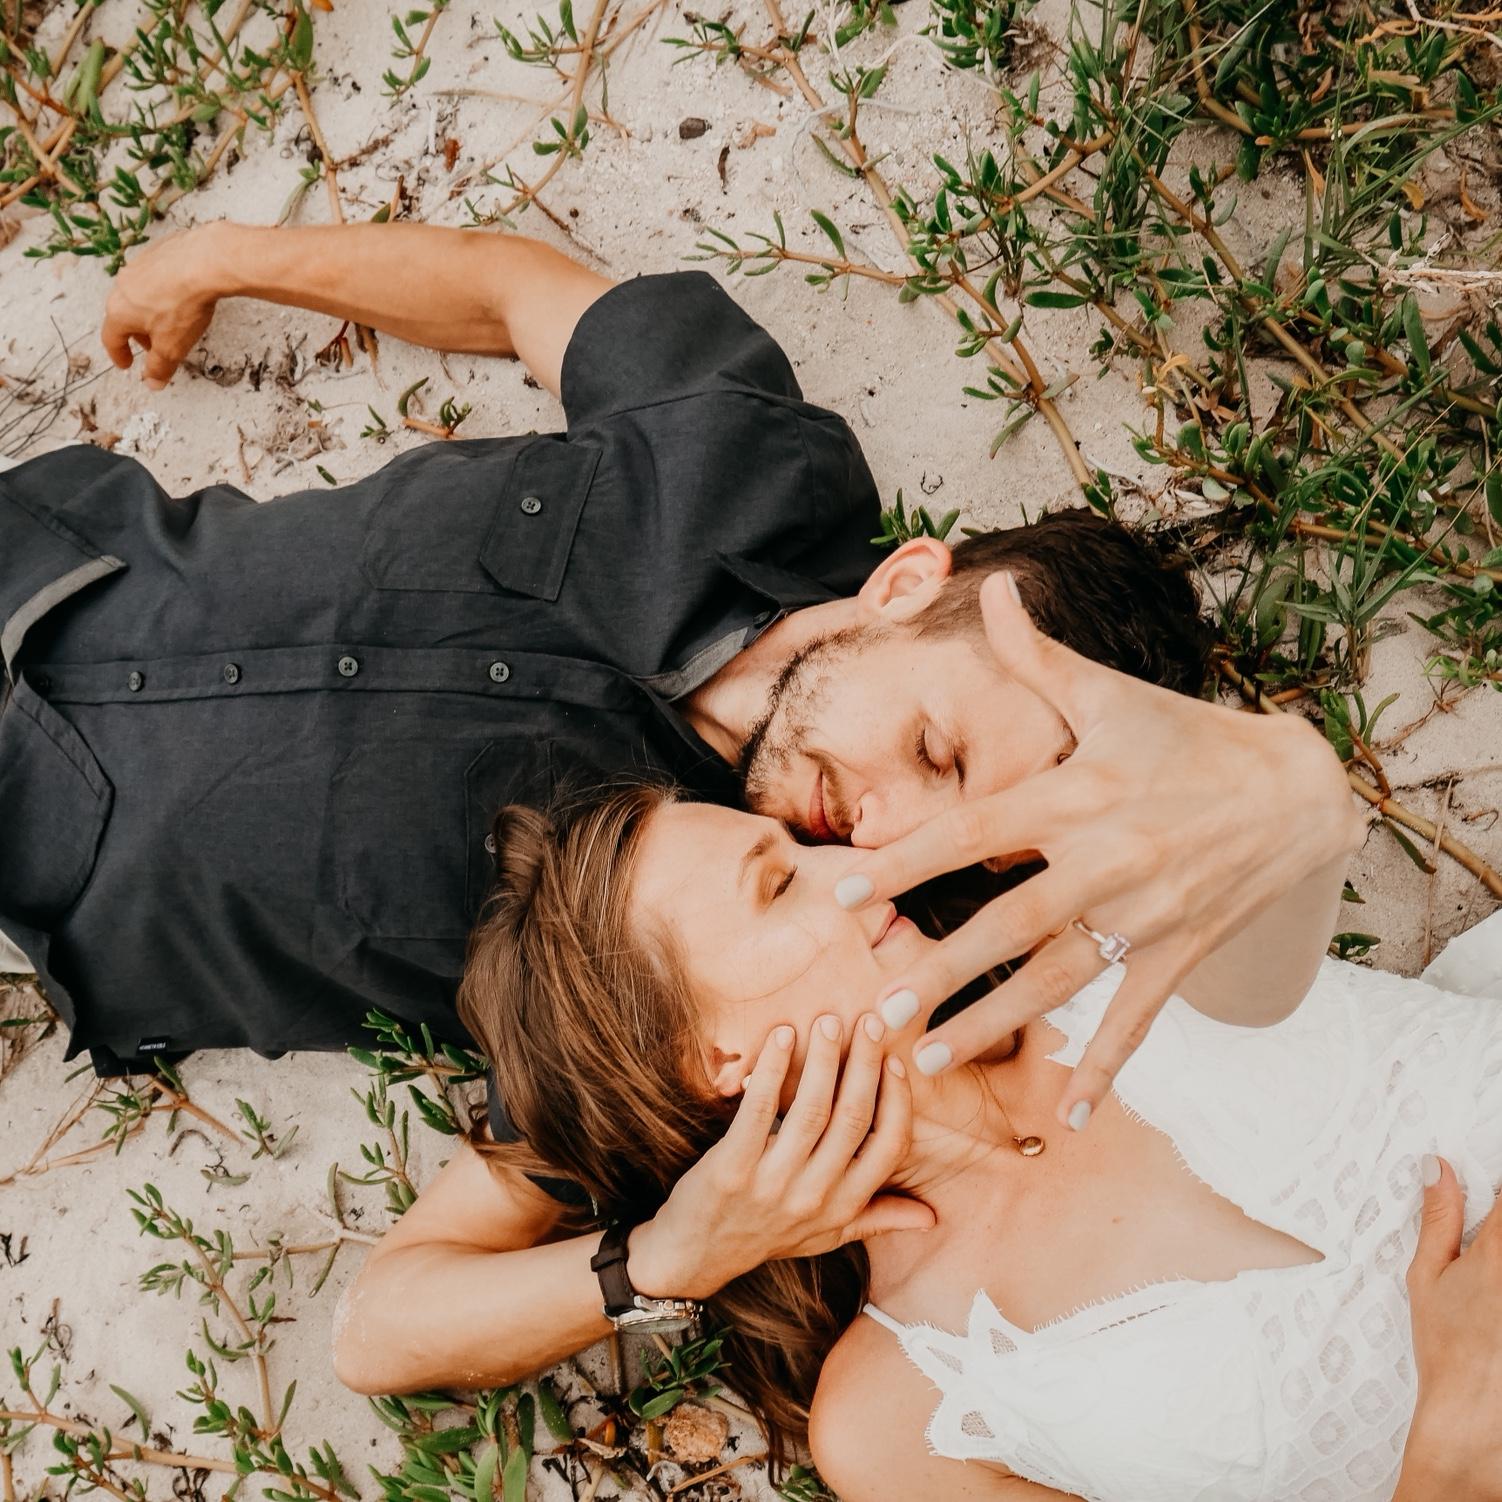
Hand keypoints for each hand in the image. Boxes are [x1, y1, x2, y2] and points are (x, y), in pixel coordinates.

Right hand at [100, 222, 233, 388]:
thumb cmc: (184, 305)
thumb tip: (152, 383)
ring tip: (169, 322)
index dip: (119, 355)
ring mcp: (138, 265)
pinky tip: (180, 297)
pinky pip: (156, 278)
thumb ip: (159, 367)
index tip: (126, 364)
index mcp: (119, 311)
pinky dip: (163, 292)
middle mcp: (122, 286)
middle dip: (138, 335)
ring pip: (139, 295)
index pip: (111, 338)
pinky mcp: (157, 252)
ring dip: (150, 312)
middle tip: (153, 347)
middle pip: (124, 316)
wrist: (204, 261)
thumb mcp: (172, 347)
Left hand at [627, 1013, 932, 1300]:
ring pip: (811, 1110)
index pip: (889, 1149)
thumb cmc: (766, 1235)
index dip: (897, 1102)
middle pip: (852, 1119)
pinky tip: (782, 1037)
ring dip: (823, 1060)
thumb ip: (877, 1218)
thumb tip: (931, 1216)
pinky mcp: (732, 1168)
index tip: (895, 1061)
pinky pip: (759, 1110)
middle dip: (863, 1065)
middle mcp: (814, 1196)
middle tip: (868, 1022)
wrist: (696, 1254)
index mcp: (842, 1207)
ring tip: (828, 1022)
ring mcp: (772, 1183)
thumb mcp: (826, 1234)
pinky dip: (773, 1070)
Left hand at [836, 570, 1363, 1128]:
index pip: (974, 833)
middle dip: (945, 970)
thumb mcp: (1112, 694)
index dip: (906, 862)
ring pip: (1061, 979)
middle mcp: (1109, 858)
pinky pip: (1138, 1017)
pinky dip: (1106, 1068)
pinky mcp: (1180, 950)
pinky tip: (1068, 1115)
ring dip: (997, 1024)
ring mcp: (1148, 912)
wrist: (1298, 788)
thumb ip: (1037, 656)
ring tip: (932, 1060)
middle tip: (883, 1010)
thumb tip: (992, 584)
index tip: (841, 892)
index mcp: (1078, 795)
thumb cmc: (1185, 736)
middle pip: (1012, 923)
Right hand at [1396, 1155, 1501, 1499]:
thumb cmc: (1447, 1346)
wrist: (1475, 1411)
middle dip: (1499, 1232)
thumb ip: (1439, 1217)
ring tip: (1489, 1291)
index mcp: (1499, 1251)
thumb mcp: (1427, 1275)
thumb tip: (1439, 1167)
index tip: (1488, 1201)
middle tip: (1485, 1259)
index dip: (1496, 1193)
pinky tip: (1496, 1306)